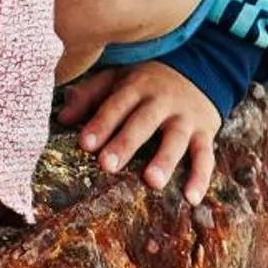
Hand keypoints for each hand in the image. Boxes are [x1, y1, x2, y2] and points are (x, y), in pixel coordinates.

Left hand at [55, 61, 220, 203]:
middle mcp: (162, 99)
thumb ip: (90, 95)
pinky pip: (205, 155)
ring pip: (176, 138)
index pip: (116, 104)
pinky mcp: (205, 132)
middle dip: (125, 143)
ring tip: (151, 182)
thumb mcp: (119, 79)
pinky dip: (201, 177)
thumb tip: (61, 118)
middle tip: (107, 165)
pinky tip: (191, 198)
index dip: (101, 123)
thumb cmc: (148, 82)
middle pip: (143, 121)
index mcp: (136, 85)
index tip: (84, 144)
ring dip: (164, 159)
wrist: (201, 68)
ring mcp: (185, 116)